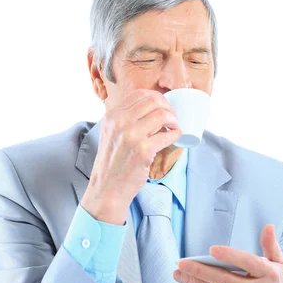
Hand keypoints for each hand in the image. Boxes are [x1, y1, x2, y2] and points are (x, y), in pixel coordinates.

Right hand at [81, 89, 181, 224]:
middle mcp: (120, 123)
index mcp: (112, 116)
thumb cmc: (112, 162)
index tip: (163, 108)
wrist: (107, 187)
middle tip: (172, 119)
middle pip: (153, 101)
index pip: (140, 94)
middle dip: (168, 107)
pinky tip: (175, 137)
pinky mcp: (143, 151)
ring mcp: (131, 136)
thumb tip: (149, 108)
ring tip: (174, 128)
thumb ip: (124, 119)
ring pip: (162, 115)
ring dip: (173, 120)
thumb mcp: (110, 133)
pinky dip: (175, 135)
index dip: (157, 98)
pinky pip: (167, 135)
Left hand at [173, 224, 282, 282]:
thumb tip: (268, 227)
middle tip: (184, 263)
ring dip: (195, 281)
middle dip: (201, 271)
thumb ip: (270, 246)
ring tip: (179, 272)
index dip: (230, 256)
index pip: (248, 263)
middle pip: (225, 280)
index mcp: (268, 275)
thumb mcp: (279, 266)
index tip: (213, 250)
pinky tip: (191, 281)